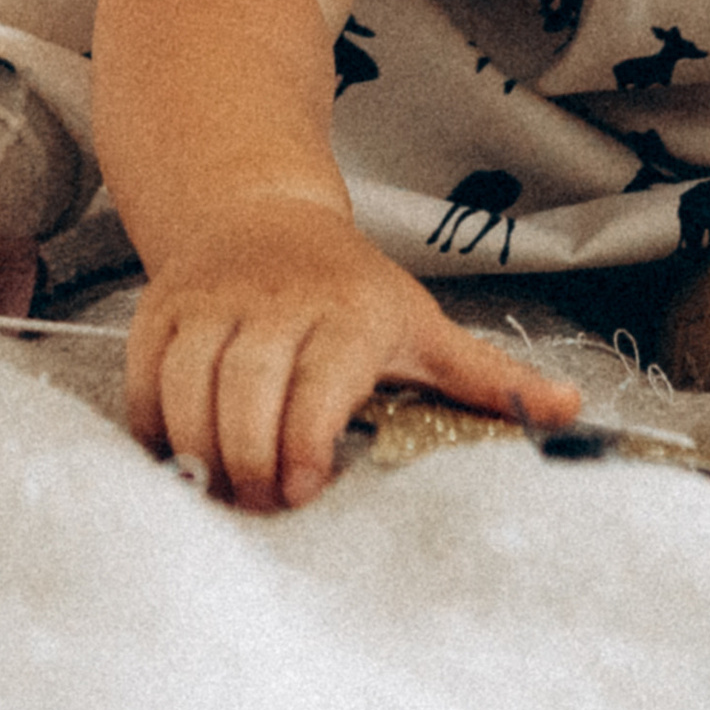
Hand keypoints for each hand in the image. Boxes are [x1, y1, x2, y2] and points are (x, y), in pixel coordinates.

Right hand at [125, 192, 578, 510]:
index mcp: (346, 312)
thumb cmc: (350, 285)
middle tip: (261, 502)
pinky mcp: (163, 307)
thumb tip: (566, 409)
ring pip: (187, 387)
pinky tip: (181, 452)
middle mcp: (275, 301)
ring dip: (198, 452)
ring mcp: (213, 300)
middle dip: (246, 465)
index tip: (304, 490)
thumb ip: (485, 376)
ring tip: (222, 484)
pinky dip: (153, 426)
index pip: (314, 387)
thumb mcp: (422, 323)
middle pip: (243, 395)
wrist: (260, 208)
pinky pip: (143, 378)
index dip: (302, 447)